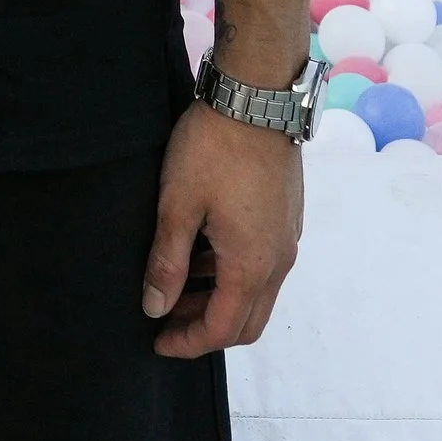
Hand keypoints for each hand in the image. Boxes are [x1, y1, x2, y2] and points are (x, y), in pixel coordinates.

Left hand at [141, 99, 302, 357]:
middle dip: (206, 328)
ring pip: (258, 293)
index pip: (224, 329)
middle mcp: (279, 261)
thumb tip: (155, 308)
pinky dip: (234, 275)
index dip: (189, 342)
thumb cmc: (213, 149)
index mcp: (251, 266)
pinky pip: (264, 265)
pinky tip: (203, 253)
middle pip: (248, 321)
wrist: (257, 97)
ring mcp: (287, 239)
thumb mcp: (177, 205)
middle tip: (167, 319)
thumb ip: (167, 261)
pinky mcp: (287, 218)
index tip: (158, 342)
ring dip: (220, 300)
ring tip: (178, 285)